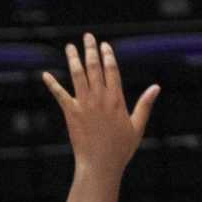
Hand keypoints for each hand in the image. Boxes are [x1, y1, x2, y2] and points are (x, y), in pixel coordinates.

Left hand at [43, 33, 159, 178]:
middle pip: (94, 67)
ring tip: (69, 47)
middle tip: (87, 37)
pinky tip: (46, 75)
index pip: (112, 71)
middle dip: (91, 50)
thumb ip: (145, 105)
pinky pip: (60, 95)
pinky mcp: (71, 113)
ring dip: (73, 59)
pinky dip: (52, 84)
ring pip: (78, 75)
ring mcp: (84, 104)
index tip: (105, 45)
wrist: (100, 165)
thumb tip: (156, 87)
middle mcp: (100, 98)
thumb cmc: (121, 149)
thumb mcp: (137, 127)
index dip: (108, 56)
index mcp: (116, 100)